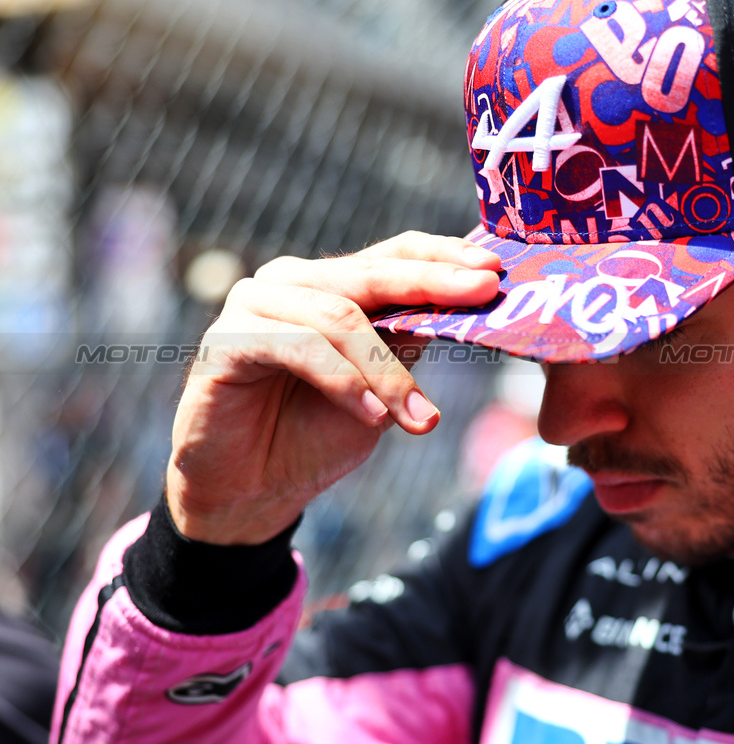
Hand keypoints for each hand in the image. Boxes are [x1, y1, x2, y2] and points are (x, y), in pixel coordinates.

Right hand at [167, 232, 500, 544]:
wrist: (251, 489)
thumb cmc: (316, 432)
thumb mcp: (380, 384)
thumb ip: (408, 342)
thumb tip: (466, 307)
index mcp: (332, 283)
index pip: (395, 254)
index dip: (445, 257)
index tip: (496, 269)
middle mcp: (292, 282)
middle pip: (372, 273)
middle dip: (434, 283)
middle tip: (484, 293)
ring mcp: (255, 305)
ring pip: (340, 317)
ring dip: (388, 371)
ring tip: (421, 416)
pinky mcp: (227, 341)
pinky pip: (298, 349)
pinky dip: (343, 383)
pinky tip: (373, 416)